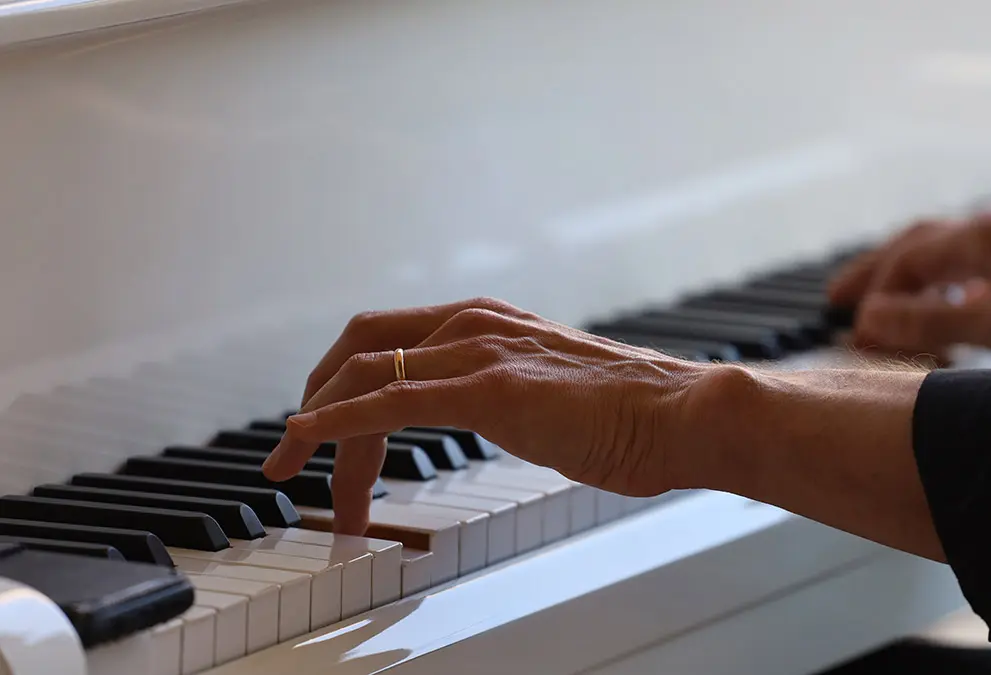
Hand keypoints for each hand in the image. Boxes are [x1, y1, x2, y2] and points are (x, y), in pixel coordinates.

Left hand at [261, 298, 721, 534]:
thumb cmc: (631, 415)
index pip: (391, 342)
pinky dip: (334, 422)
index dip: (345, 384)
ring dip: (319, 427)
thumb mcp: (552, 394)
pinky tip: (306, 440)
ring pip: (364, 374)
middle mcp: (475, 325)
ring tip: (302, 477)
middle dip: (319, 400)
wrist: (680, 414)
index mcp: (489, 323)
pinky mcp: (488, 389)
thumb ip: (514, 393)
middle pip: (362, 349)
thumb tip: (503, 417)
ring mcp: (480, 352)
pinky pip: (386, 401)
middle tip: (302, 454)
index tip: (325, 429)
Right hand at [827, 203, 990, 365]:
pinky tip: (950, 308)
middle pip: (915, 245)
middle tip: (836, 298)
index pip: (904, 261)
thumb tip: (870, 322)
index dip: (873, 298)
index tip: (851, 332)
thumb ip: (932, 324)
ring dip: (907, 279)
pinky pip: (973, 266)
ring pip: (944, 254)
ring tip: (882, 304)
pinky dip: (944, 286)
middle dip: (874, 273)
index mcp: (980, 237)